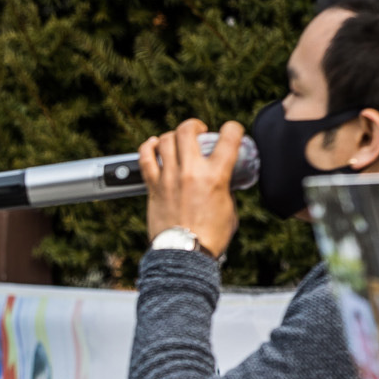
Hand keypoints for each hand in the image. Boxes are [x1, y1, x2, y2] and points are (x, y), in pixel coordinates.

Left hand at [138, 117, 243, 260]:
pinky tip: (154, 145)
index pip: (229, 137)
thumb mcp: (229, 208)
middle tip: (198, 131)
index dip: (233, 128)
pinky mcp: (153, 187)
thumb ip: (225, 188)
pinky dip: (148, 147)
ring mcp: (169, 178)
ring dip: (172, 136)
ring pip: (165, 140)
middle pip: (187, 131)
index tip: (230, 131)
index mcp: (216, 176)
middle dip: (194, 125)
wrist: (185, 253)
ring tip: (177, 141)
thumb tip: (222, 180)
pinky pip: (145, 158)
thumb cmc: (210, 236)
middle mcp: (191, 172)